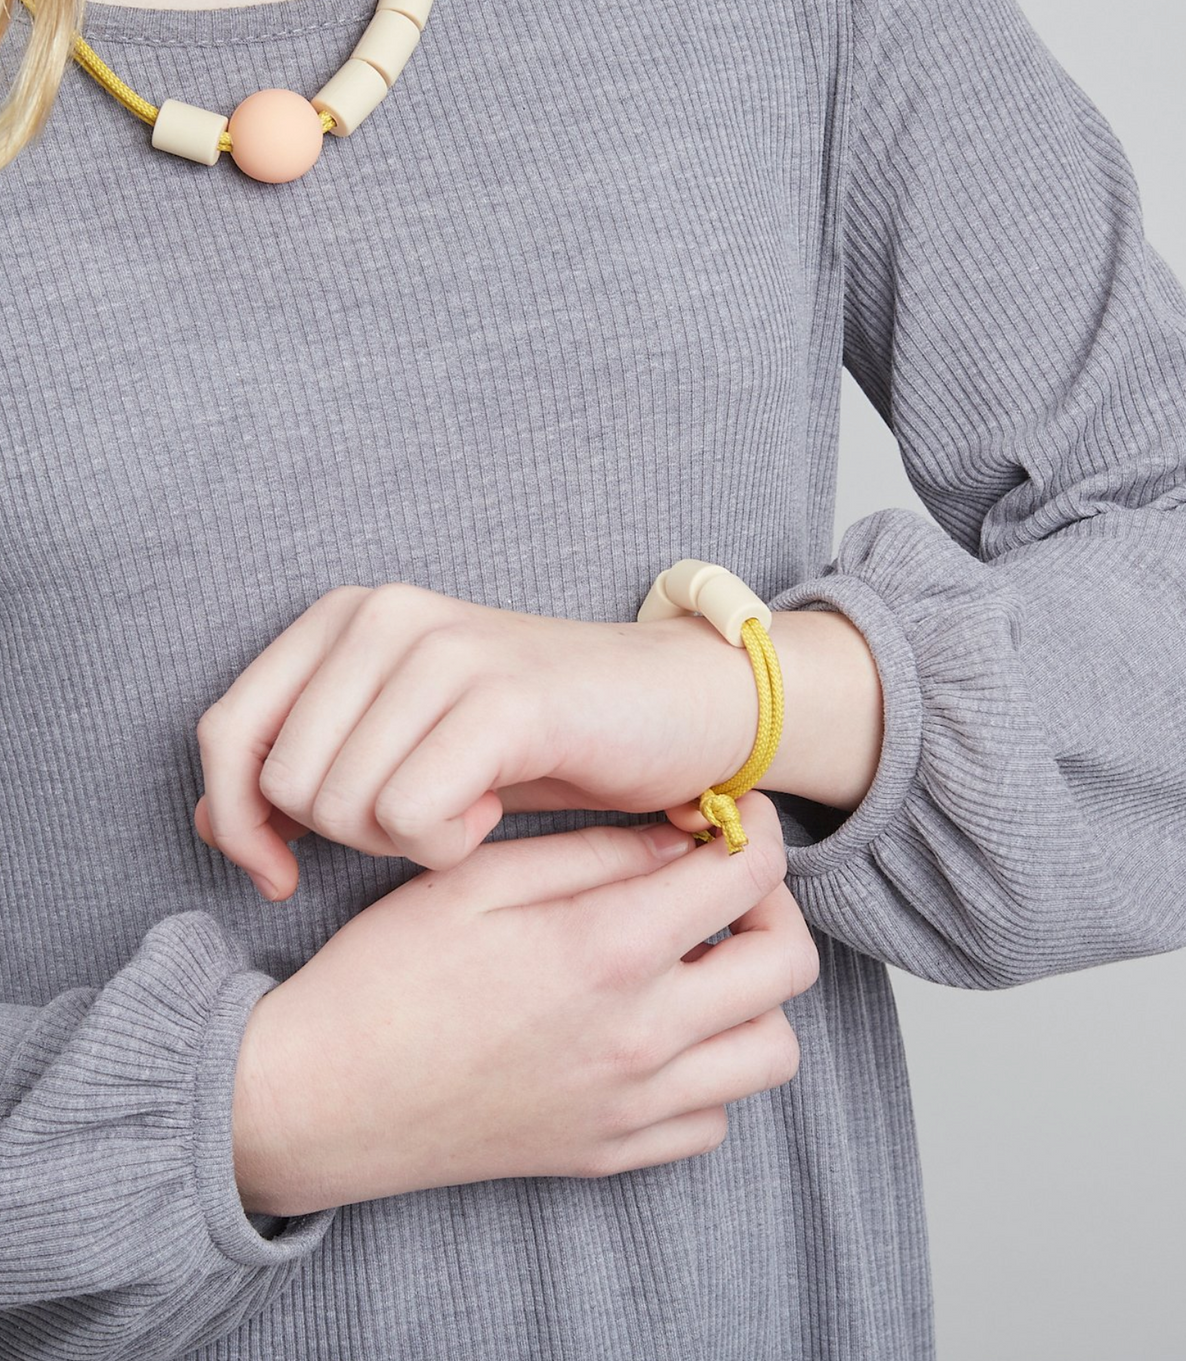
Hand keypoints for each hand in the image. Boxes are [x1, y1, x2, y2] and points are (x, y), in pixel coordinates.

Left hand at [194, 581, 760, 895]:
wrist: (675, 705)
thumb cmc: (536, 736)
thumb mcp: (402, 744)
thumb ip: (305, 767)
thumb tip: (210, 820)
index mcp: (347, 615)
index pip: (226, 731)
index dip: (235, 821)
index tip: (279, 871)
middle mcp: (385, 614)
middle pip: (285, 783)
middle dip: (344, 836)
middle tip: (423, 817)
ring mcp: (444, 649)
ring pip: (343, 805)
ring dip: (403, 841)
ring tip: (467, 806)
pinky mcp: (503, 699)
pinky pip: (411, 817)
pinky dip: (446, 845)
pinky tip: (493, 811)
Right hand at [231, 792, 818, 1214]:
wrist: (318, 1099)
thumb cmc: (384, 977)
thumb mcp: (478, 879)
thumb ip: (590, 853)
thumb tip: (678, 839)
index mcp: (606, 949)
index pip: (747, 878)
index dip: (758, 831)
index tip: (738, 817)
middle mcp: (640, 1034)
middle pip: (787, 966)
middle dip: (774, 906)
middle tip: (725, 885)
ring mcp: (630, 1104)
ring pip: (772, 1051)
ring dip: (754, 996)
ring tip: (697, 962)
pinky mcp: (609, 1153)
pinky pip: (714, 1117)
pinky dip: (711, 1071)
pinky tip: (658, 1032)